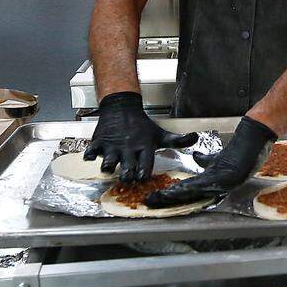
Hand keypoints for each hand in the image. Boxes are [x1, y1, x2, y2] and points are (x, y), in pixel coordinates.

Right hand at [83, 92, 197, 182]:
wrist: (122, 108)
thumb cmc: (141, 126)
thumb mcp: (161, 134)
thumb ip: (178, 141)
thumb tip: (196, 138)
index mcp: (144, 147)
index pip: (145, 164)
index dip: (144, 173)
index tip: (142, 177)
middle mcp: (128, 149)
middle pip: (127, 167)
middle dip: (127, 175)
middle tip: (127, 177)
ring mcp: (112, 146)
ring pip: (108, 161)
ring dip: (109, 166)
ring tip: (109, 166)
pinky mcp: (99, 143)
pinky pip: (91, 151)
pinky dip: (90, 155)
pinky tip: (91, 157)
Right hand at [145, 116, 275, 207]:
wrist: (254, 138)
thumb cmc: (240, 149)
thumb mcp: (218, 158)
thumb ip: (205, 160)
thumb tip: (194, 157)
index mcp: (212, 182)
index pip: (189, 191)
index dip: (173, 195)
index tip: (156, 196)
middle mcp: (217, 186)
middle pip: (190, 195)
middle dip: (170, 199)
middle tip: (152, 201)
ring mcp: (224, 184)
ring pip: (197, 192)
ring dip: (179, 195)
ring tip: (162, 196)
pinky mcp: (230, 177)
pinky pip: (209, 183)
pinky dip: (194, 187)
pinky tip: (183, 187)